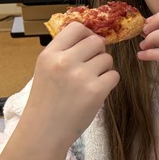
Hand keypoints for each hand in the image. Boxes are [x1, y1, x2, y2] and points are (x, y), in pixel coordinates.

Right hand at [25, 23, 118, 146]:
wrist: (44, 132)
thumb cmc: (46, 101)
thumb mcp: (45, 70)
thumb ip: (64, 52)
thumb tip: (93, 37)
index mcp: (49, 54)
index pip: (76, 28)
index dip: (87, 34)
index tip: (87, 45)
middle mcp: (64, 61)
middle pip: (96, 41)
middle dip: (98, 52)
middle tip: (90, 66)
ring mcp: (81, 76)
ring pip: (107, 58)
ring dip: (104, 69)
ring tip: (89, 82)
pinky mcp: (96, 90)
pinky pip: (114, 75)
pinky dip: (108, 83)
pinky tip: (95, 92)